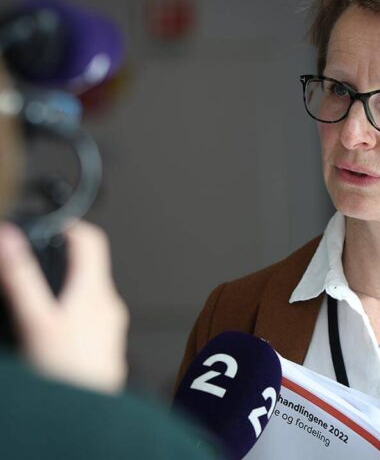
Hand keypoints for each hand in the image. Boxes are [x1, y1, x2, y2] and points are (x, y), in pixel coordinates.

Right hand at [0, 221, 128, 392]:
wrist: (89, 412)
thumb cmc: (66, 372)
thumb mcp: (34, 320)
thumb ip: (21, 278)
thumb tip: (9, 239)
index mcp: (94, 291)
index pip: (92, 241)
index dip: (71, 226)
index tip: (51, 224)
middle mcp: (109, 304)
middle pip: (89, 266)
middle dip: (62, 259)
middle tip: (36, 258)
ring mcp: (111, 324)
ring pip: (89, 291)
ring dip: (67, 285)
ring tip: (40, 294)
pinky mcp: (107, 343)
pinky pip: (90, 314)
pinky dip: (72, 309)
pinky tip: (53, 325)